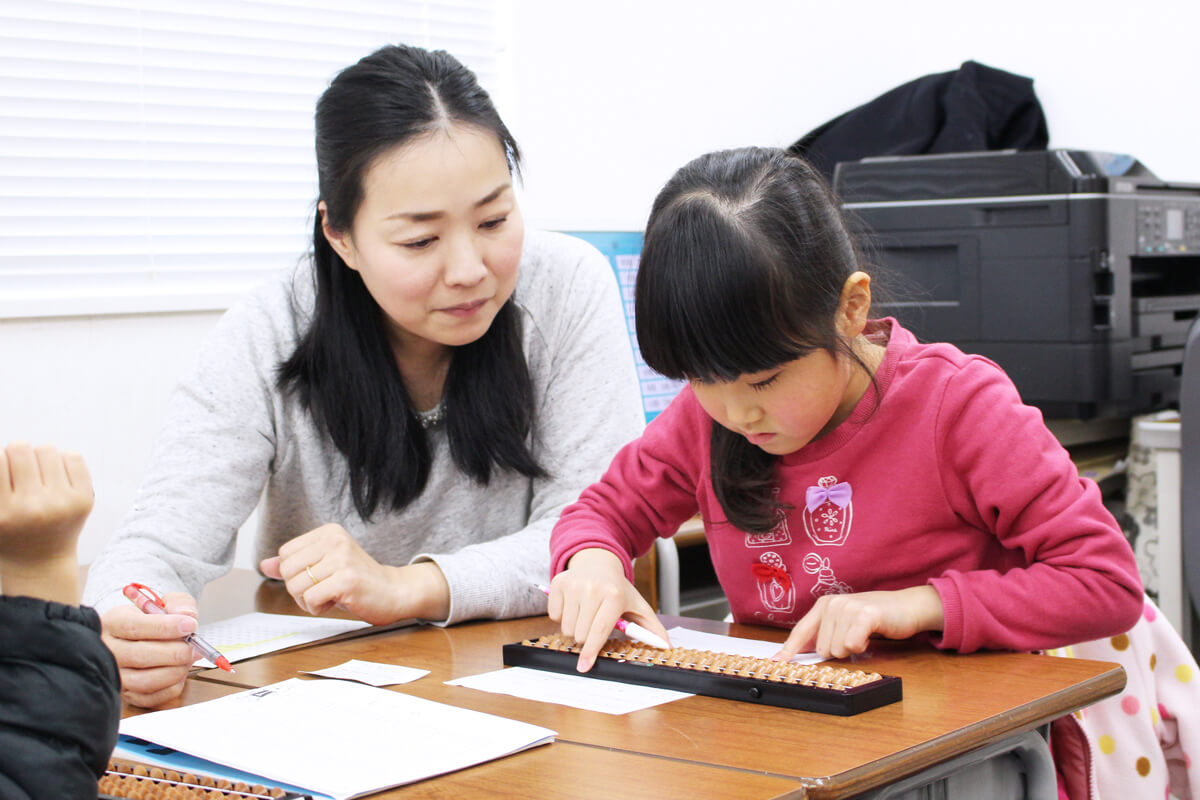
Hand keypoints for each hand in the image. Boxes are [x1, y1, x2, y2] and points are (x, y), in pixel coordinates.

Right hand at [0, 442, 92, 602]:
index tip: (5, 474)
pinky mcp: (84, 499)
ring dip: (39, 458)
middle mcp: (32, 508)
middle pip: (21, 448)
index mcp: (2, 513)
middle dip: (17, 455)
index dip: (1, 462)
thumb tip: (6, 451)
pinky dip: (62, 461)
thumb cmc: (9, 532)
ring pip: (46, 449)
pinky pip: (73, 457)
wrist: (41, 564)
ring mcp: (61, 504)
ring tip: (38, 476)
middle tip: (20, 472)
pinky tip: (56, 478)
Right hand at [101, 592, 197, 707]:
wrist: (138, 637)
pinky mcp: (125, 694)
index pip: (134, 627)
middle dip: (175, 652)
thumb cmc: (150, 620)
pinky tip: (180, 672)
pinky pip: (149, 698)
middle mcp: (108, 650)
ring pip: (143, 681)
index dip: (165, 627)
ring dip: (174, 671)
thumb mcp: (163, 603)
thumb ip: (178, 603)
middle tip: (194, 647)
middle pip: (139, 656)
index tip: (190, 625)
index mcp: (113, 622)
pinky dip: (171, 687)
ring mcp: (114, 675)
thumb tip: (187, 615)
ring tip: (188, 659)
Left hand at [259, 523, 449, 624]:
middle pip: (287, 570)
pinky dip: (318, 608)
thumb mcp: (324, 566)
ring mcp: (342, 559)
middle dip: (298, 589)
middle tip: (322, 590)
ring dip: (308, 601)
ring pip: (296, 586)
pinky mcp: (346, 580)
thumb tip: (264, 565)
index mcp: (328, 532)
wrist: (394, 591)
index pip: (285, 554)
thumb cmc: (358, 580)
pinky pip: (310, 599)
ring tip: (330, 596)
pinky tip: (336, 602)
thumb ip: (295, 564)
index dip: (295, 573)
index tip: (318, 577)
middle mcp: (335, 540)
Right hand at [546, 547, 669, 671]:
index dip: (592, 650)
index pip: (600, 630)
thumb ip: (652, 628)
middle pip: (580, 634)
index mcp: (614, 595)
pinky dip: (562, 616)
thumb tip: (667, 646)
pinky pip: (554, 616)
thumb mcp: (637, 605)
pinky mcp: (557, 583)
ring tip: (585, 614)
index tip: (584, 666)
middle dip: (587, 638)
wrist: (598, 563)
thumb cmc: (618, 590)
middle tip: (594, 625)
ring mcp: (573, 585)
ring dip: (574, 628)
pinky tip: (573, 605)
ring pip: (566, 628)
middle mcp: (592, 589)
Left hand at [774, 586, 944, 660]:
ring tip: (864, 634)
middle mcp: (832, 604)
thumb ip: (825, 634)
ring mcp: (847, 607)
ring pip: (837, 650)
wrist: (907, 607)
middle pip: (822, 649)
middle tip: (856, 637)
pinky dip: (863, 646)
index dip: (789, 650)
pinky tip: (870, 634)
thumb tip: (802, 652)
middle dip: (840, 651)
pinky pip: (852, 645)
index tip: (777, 662)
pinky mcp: (864, 615)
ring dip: (853, 649)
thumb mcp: (845, 622)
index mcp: (823, 605)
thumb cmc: (876, 619)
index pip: (800, 631)